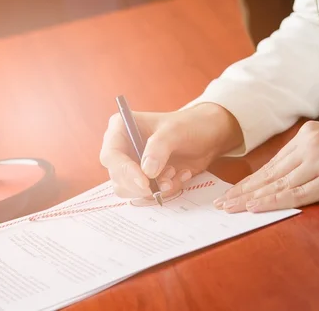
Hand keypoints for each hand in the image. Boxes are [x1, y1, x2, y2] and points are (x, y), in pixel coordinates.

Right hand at [100, 103, 242, 198]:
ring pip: (130, 189)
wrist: (207, 135)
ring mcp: (132, 165)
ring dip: (155, 188)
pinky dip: (165, 189)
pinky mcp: (145, 178)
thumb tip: (146, 172)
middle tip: (166, 180)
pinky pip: (147, 194)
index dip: (125, 171)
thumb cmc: (189, 125)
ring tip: (175, 172)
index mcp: (121, 129)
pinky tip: (181, 174)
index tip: (145, 181)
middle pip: (118, 177)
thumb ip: (159, 148)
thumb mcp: (175, 131)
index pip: (111, 155)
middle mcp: (122, 148)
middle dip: (143, 184)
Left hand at [214, 121, 318, 212]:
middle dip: (243, 191)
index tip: (230, 192)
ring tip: (231, 209)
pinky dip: (275, 201)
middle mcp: (310, 145)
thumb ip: (306, 156)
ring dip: (252, 198)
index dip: (249, 181)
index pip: (271, 164)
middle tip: (221, 203)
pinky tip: (257, 207)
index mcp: (307, 135)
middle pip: (269, 173)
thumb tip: (279, 177)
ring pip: (279, 184)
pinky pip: (299, 194)